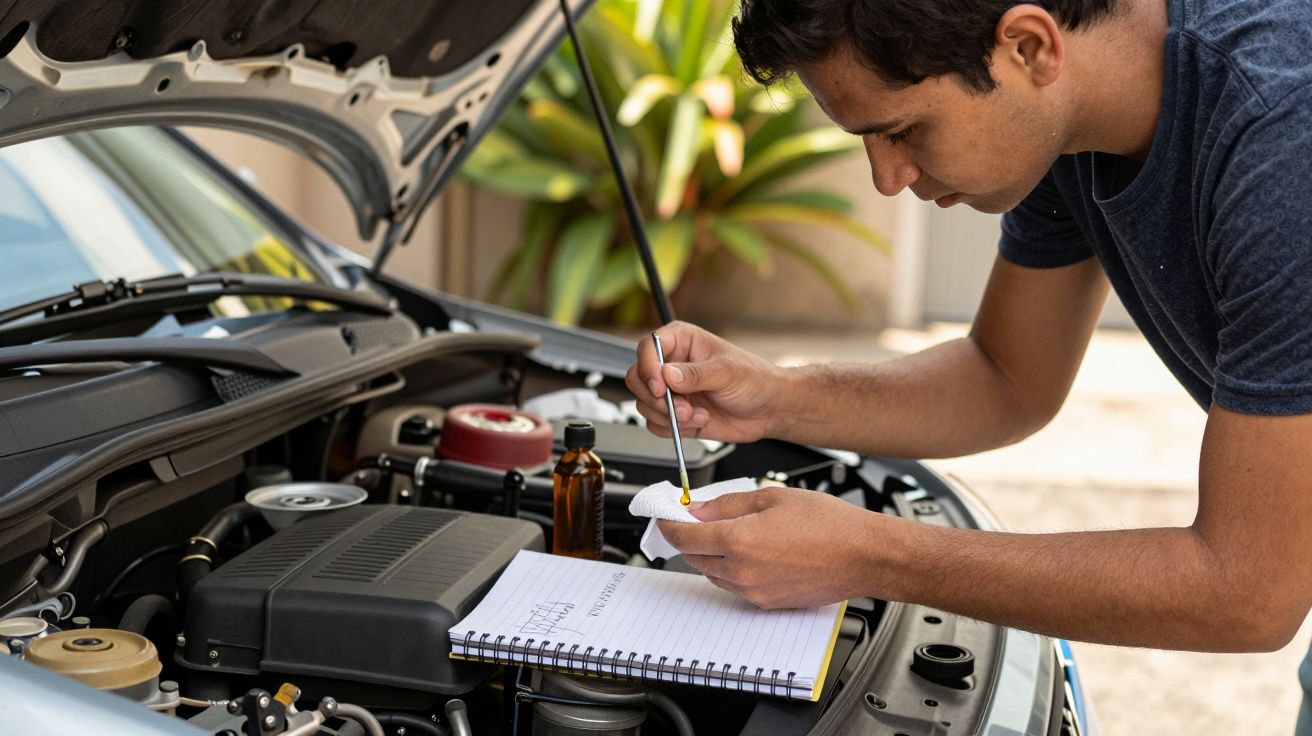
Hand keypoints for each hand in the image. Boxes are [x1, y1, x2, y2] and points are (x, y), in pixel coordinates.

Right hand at [624, 321, 782, 442]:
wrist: (769, 409)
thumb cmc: (755, 380)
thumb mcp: (728, 372)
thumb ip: (696, 374)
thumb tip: (667, 374)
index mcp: (682, 341)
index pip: (649, 347)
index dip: (649, 367)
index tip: (660, 387)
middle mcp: (672, 364)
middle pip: (637, 377)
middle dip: (656, 397)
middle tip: (678, 407)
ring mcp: (673, 391)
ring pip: (644, 403)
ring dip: (668, 415)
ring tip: (696, 415)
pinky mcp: (675, 414)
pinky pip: (655, 424)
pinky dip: (673, 429)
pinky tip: (699, 421)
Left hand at [656, 487, 892, 608]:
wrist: (863, 555)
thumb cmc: (829, 524)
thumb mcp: (771, 496)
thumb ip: (727, 504)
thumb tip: (698, 508)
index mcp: (738, 541)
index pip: (684, 537)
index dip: (669, 524)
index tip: (666, 516)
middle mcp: (742, 572)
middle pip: (693, 558)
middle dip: (691, 538)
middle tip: (699, 519)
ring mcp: (754, 592)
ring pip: (713, 574)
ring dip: (712, 555)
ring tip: (734, 533)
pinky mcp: (768, 604)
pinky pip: (735, 587)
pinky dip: (732, 570)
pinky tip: (753, 551)